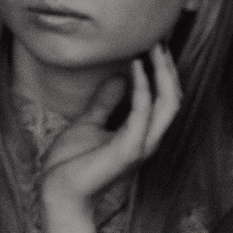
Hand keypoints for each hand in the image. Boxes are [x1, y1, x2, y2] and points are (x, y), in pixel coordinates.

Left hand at [36, 48, 181, 228]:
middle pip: (173, 98)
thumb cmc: (72, 164)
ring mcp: (141, 146)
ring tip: (152, 48)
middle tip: (159, 40)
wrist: (58, 193)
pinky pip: (143, 114)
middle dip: (168, 68)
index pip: (164, 99)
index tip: (154, 45)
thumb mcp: (88, 123)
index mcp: (141, 134)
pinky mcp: (128, 151)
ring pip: (167, 104)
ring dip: (162, 73)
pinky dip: (142, 88)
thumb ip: (105, 103)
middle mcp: (147, 139)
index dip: (164, 73)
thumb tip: (118, 78)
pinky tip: (134, 67)